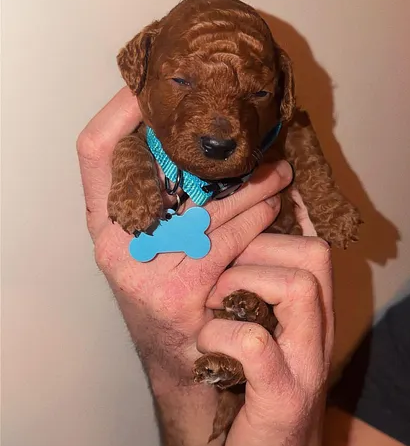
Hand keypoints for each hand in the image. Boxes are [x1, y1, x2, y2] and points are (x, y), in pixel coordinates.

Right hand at [76, 87, 293, 390]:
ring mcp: (144, 270)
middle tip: (255, 134)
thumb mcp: (152, 244)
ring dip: (253, 184)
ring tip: (279, 173)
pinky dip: (259, 219)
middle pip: (166, 172)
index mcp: (103, 223)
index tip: (153, 84)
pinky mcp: (180, 292)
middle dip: (215, 147)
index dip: (120, 110)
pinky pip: (229, 239)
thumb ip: (161, 200)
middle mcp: (114, 245)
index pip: (95, 151)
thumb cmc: (171, 291)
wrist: (182, 362)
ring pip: (208, 205)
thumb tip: (203, 139)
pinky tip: (275, 209)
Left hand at [198, 231, 333, 445]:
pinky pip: (255, 343)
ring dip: (239, 284)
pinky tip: (205, 346)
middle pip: (313, 254)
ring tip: (211, 306)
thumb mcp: (265, 336)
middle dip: (254, 247)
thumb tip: (227, 240)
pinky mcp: (282, 396)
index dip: (271, 224)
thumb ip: (259, 295)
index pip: (313, 243)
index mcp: (314, 312)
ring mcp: (305, 363)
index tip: (229, 231)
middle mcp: (319, 331)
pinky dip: (221, 335)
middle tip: (217, 274)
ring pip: (296, 287)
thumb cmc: (256, 395)